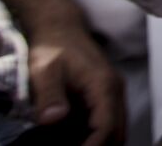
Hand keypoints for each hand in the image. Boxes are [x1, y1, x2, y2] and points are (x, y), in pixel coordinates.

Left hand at [27, 23, 126, 145]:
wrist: (60, 28)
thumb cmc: (52, 47)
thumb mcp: (44, 71)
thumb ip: (49, 96)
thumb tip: (53, 120)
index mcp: (103, 85)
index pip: (106, 127)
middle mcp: (115, 90)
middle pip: (118, 132)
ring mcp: (113, 92)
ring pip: (116, 128)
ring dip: (100, 141)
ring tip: (75, 145)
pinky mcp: (106, 94)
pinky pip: (109, 121)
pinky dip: (97, 134)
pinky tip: (76, 138)